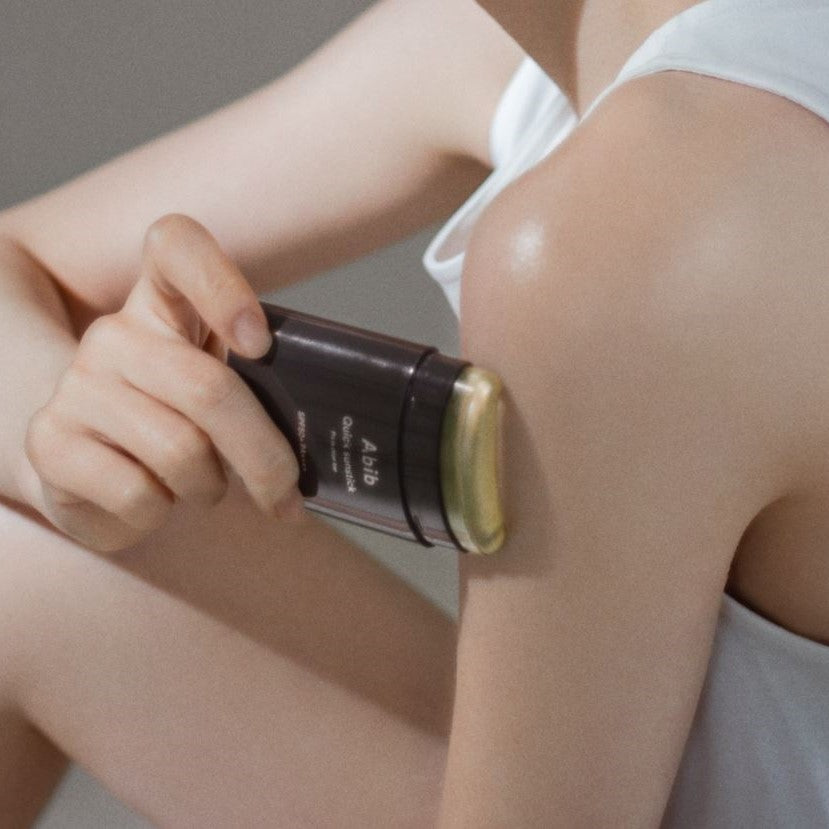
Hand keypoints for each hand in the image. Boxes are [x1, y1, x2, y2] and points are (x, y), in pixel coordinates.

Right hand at [23, 214, 304, 553]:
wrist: (97, 473)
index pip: (177, 245)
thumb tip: (327, 437)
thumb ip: (261, 387)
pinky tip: (155, 498)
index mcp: (163, 302)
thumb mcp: (222, 389)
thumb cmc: (181, 424)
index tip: (260, 344)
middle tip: (286, 493)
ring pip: (180, 450)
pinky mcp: (49, 442)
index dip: (222, 285)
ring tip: (206, 486)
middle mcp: (114, 333)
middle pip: (208, 388)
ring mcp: (76, 385)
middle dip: (265, 456)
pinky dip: (164, 511)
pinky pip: (139, 492)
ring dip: (211, 487)